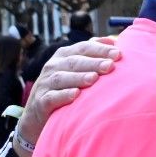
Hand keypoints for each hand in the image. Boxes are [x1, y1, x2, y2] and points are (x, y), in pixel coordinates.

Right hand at [13, 39, 121, 156]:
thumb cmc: (64, 89)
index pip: (83, 48)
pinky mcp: (41, 101)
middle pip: (74, 62)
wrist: (37, 115)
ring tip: (94, 79)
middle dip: (93, 63)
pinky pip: (52, 97)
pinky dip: (63, 95)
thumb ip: (91, 55)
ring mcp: (45, 84)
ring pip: (61, 77)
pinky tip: (75, 95)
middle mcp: (53, 67)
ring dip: (78, 77)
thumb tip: (113, 41)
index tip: (118, 53)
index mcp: (63, 56)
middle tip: (110, 66)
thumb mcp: (75, 69)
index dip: (99, 49)